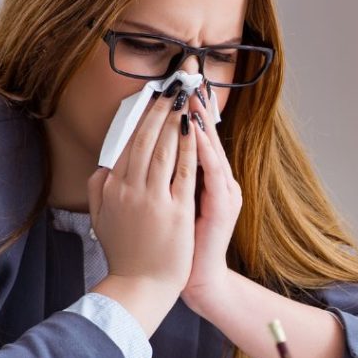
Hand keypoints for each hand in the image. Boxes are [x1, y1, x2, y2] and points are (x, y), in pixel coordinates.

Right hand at [87, 87, 197, 330]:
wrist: (140, 287)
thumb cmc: (126, 254)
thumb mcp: (102, 219)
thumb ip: (99, 190)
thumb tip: (103, 166)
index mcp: (112, 189)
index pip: (127, 144)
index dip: (141, 117)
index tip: (152, 97)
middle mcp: (129, 189)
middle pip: (144, 140)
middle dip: (159, 109)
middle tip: (171, 85)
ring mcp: (152, 199)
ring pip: (162, 149)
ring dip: (173, 120)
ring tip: (183, 98)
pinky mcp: (174, 211)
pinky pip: (182, 171)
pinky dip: (188, 147)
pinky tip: (194, 129)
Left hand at [181, 94, 241, 316]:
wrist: (195, 278)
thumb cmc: (179, 246)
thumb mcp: (168, 208)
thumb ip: (159, 183)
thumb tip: (134, 160)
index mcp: (202, 180)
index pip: (193, 138)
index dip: (185, 112)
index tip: (175, 86)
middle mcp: (218, 181)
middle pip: (206, 136)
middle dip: (196, 106)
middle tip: (187, 79)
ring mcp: (224, 191)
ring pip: (211, 148)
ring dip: (201, 122)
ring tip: (191, 97)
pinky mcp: (223, 205)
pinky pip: (212, 173)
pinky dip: (204, 151)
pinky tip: (195, 134)